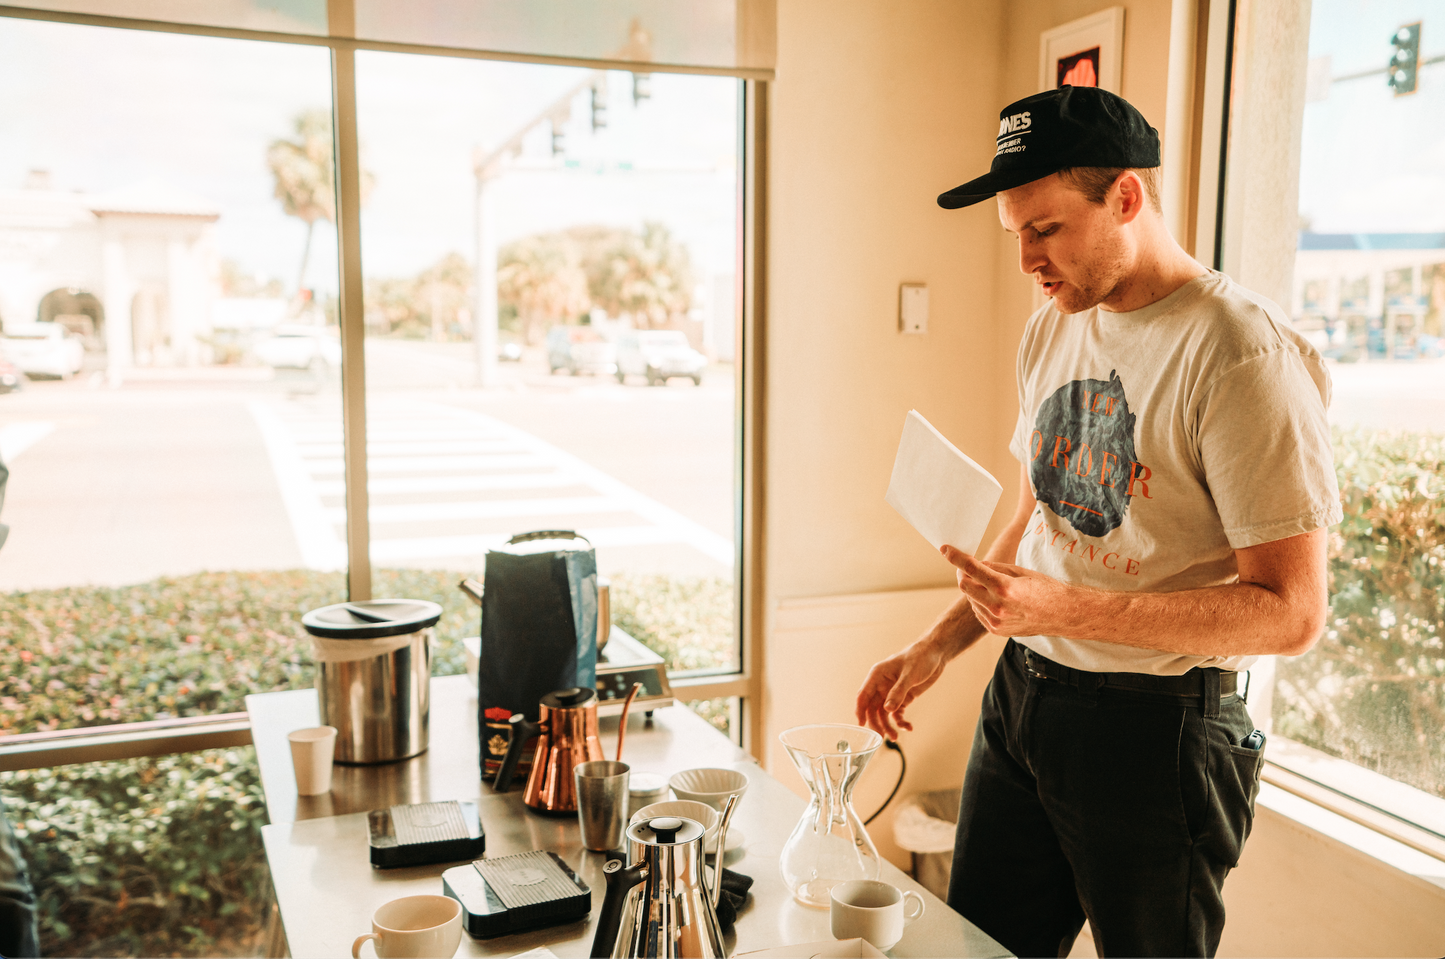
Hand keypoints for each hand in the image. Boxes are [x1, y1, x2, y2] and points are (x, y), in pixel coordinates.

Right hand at [855, 639, 949, 740]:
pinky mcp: (903, 698)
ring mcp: (891, 693)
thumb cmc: (920, 657)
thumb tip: (888, 710)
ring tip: (895, 736)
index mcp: (877, 675)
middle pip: (872, 708)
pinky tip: (908, 728)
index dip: (860, 710)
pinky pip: (897, 714)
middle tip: (882, 736)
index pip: (863, 695)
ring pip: (884, 714)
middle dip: (876, 723)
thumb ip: (898, 692)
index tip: (861, 725)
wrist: (935, 654)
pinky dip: (901, 722)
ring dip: (888, 725)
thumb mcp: (909, 674)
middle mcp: (881, 685)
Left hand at [941, 545, 1069, 636]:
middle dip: (964, 574)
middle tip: (971, 568)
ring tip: (995, 587)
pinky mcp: (996, 630)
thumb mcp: (1020, 571)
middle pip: (964, 585)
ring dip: (975, 589)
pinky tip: (997, 600)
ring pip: (970, 599)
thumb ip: (993, 568)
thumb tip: (974, 565)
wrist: (1062, 615)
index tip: (945, 549)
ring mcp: (996, 622)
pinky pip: (978, 612)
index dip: (956, 557)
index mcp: (1005, 588)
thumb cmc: (1044, 588)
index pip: (972, 568)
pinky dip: (981, 602)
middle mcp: (998, 607)